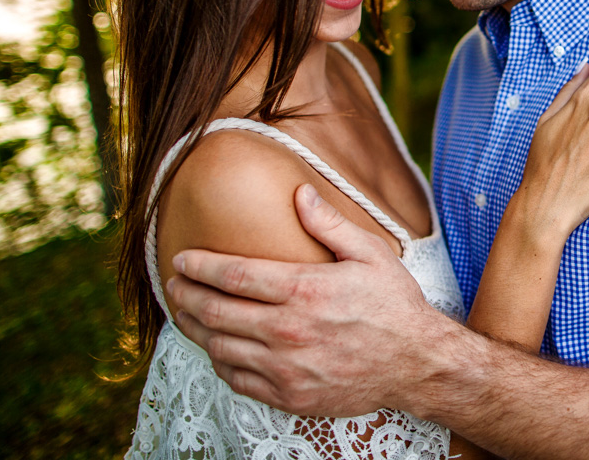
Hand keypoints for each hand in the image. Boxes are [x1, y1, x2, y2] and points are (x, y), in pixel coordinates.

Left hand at [168, 186, 451, 416]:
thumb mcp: (370, 253)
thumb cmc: (394, 305)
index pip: (233, 276)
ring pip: (220, 348)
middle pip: (216, 312)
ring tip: (187, 313)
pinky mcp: (289, 396)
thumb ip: (329, 224)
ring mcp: (286, 368)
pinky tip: (218, 347)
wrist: (416, 363)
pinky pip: (238, 380)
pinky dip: (219, 362)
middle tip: (173, 284)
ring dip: (196, 328)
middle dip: (185, 295)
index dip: (200, 266)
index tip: (182, 259)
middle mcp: (288, 331)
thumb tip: (299, 192)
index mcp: (304, 290)